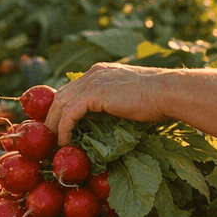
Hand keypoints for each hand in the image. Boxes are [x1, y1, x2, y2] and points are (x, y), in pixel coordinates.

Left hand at [44, 63, 175, 143]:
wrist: (167, 92)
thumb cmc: (157, 100)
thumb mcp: (129, 99)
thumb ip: (113, 105)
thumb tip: (105, 127)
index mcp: (101, 72)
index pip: (71, 89)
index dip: (61, 108)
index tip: (58, 127)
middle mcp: (93, 73)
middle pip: (60, 95)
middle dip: (52, 117)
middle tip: (49, 138)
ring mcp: (93, 81)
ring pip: (60, 103)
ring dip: (54, 125)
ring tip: (54, 143)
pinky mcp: (94, 93)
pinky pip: (69, 113)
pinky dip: (64, 128)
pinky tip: (66, 142)